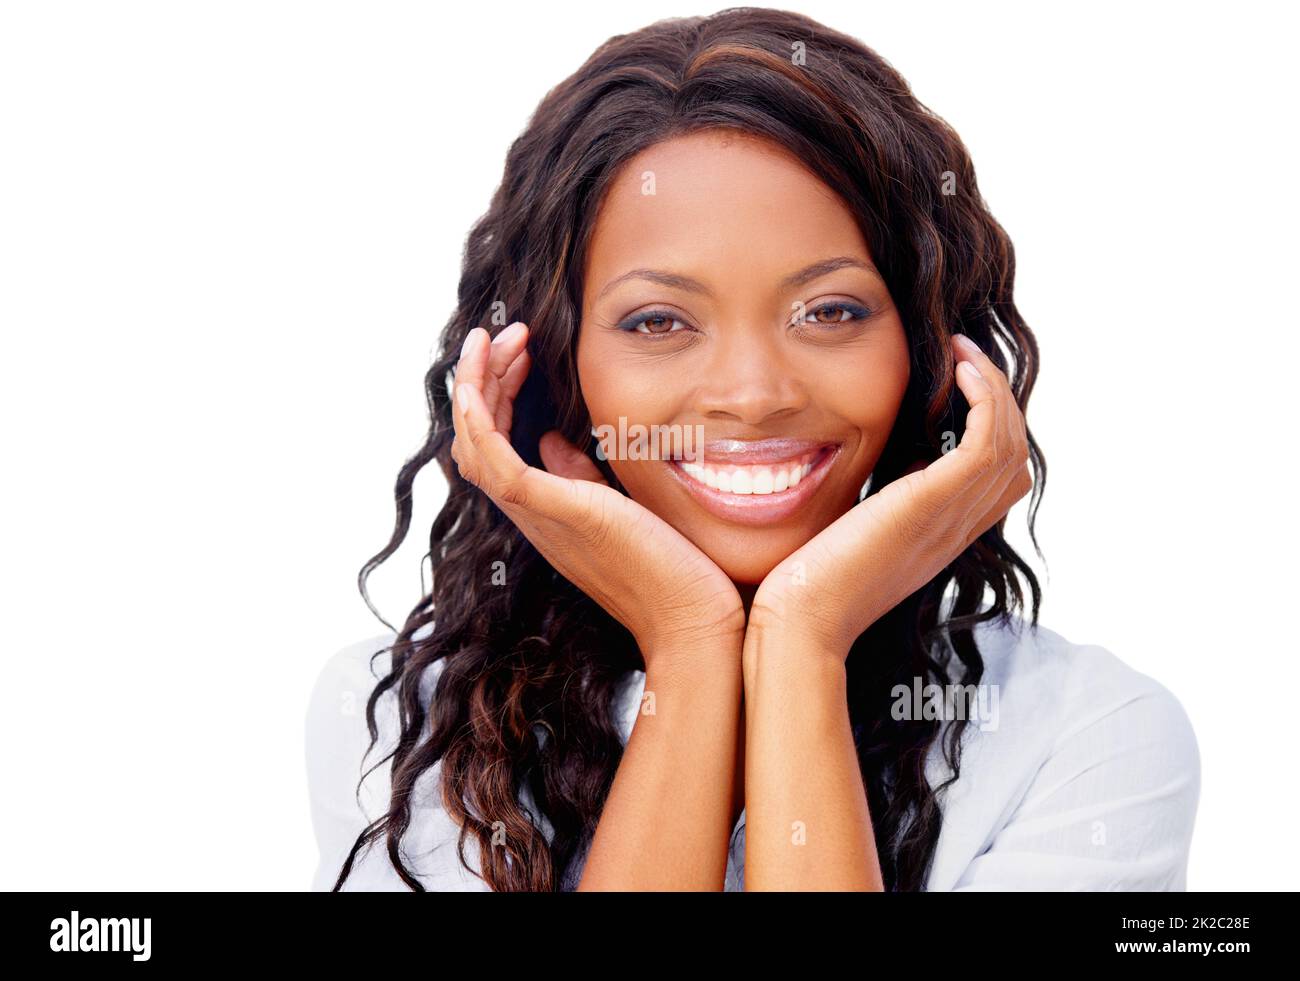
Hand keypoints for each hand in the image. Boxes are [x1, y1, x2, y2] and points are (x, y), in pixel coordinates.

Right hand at [450, 322, 745, 663]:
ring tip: (496, 340)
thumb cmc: (671, 568)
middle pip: (476, 438)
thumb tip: (555, 441)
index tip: (520, 350)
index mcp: (546, 508)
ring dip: (476, 386)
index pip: (496, 443)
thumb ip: (582, 475)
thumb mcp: (621, 507)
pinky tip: (479, 384)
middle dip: (485, 378)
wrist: (694, 619)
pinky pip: (493, 464)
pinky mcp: (556, 512)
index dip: (498, 391)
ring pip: (474, 444)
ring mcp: (539, 514)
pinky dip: (477, 420)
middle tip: (507, 334)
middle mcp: (532, 513)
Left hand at [748, 333, 1032, 656]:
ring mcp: (949, 518)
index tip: (960, 386)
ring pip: (1009, 443)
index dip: (993, 427)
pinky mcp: (930, 504)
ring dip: (994, 389)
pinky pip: (987, 442)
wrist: (801, 622)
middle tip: (968, 359)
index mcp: (941, 535)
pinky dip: (985, 400)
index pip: (1000, 479)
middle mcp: (956, 528)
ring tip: (965, 355)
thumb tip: (868, 470)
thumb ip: (874, 506)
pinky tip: (959, 373)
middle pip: (1015, 456)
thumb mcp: (853, 535)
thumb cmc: (808, 585)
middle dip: (1000, 400)